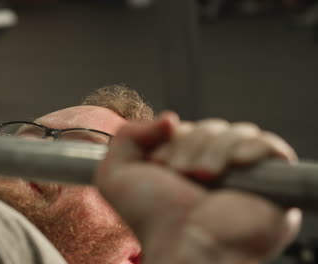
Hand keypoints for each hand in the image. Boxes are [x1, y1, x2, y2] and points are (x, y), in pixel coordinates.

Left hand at [95, 111, 301, 263]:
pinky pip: (269, 145)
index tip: (161, 166)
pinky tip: (234, 165)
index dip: (173, 139)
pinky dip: (250, 147)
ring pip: (237, 132)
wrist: (184, 243)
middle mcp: (216, 169)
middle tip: (181, 174)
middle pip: (212, 128)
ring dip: (214, 150)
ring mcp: (246, 176)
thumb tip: (170, 119)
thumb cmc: (152, 217)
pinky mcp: (274, 183)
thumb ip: (127, 135)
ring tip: (203, 177)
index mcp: (185, 165)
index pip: (188, 129)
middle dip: (191, 145)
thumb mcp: (116, 174)